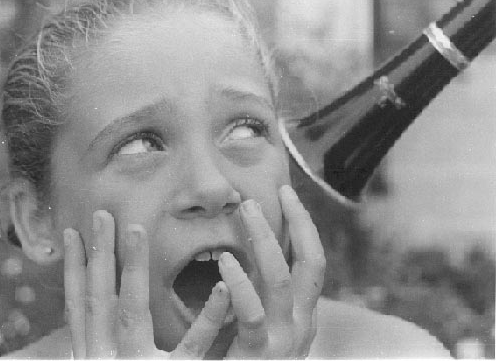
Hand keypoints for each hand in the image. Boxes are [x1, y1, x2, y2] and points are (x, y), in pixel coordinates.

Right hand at [64, 211, 229, 358]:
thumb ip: (109, 343)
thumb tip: (107, 312)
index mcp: (95, 357)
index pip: (81, 308)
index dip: (73, 270)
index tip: (70, 234)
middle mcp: (108, 359)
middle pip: (100, 299)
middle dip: (99, 254)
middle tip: (101, 213)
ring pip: (131, 310)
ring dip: (133, 266)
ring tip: (137, 229)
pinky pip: (194, 345)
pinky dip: (209, 317)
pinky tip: (222, 287)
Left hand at [219, 185, 324, 358]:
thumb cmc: (244, 360)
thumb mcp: (262, 325)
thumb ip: (260, 294)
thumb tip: (250, 253)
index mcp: (303, 314)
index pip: (312, 260)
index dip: (303, 224)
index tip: (286, 193)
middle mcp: (302, 324)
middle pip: (311, 263)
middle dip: (295, 222)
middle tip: (270, 192)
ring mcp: (285, 341)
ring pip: (281, 278)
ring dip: (264, 239)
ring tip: (245, 210)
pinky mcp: (261, 355)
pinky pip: (253, 314)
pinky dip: (240, 283)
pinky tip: (224, 260)